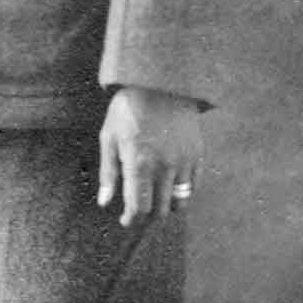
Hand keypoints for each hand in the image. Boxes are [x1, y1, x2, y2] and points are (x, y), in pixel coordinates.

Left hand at [97, 86, 201, 225]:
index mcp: (139, 164)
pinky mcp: (197, 154)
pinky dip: (183, 193)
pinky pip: (193, 185)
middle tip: (139, 213)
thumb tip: (105, 203)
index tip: (125, 221)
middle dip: (148, 216)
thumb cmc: (128, 109)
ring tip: (156, 203)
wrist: (161, 81)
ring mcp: (184, 161)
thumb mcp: (109, 137)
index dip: (131, 219)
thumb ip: (108, 173)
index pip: (138, 207)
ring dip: (167, 207)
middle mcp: (164, 167)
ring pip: (180, 201)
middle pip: (160, 209)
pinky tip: (171, 188)